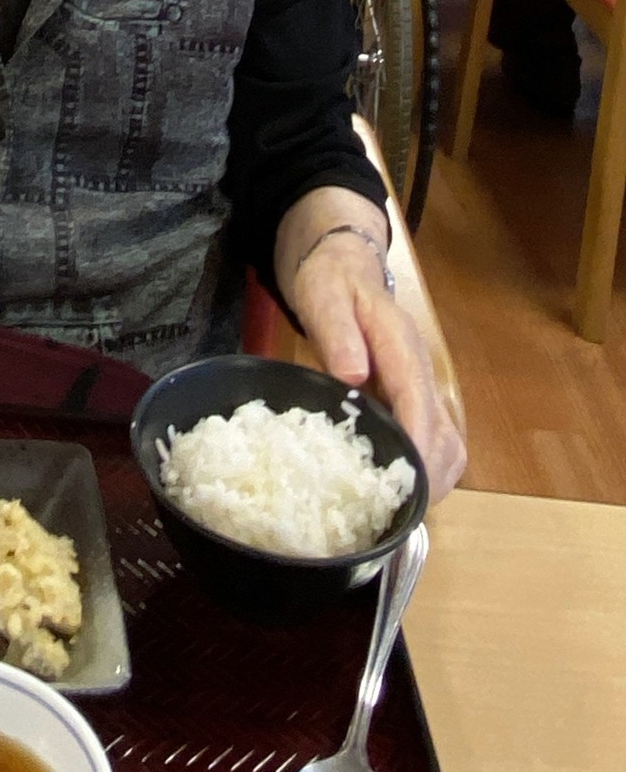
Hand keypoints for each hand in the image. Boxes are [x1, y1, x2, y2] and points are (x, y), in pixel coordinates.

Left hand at [290, 232, 466, 503]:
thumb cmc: (329, 280)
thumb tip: (352, 376)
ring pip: (448, 442)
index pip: (419, 400)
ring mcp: (421, 383)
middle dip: (432, 474)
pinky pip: (432, 438)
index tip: (409, 480)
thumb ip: (338, 333)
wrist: (340, 263)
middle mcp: (420, 368)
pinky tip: (395, 485)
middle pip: (446, 433)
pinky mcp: (412, 395)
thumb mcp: (323, 296)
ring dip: (434, 477)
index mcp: (400, 345)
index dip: (417, 444)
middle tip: (401, 508)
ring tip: (400, 506)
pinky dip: (424, 467)